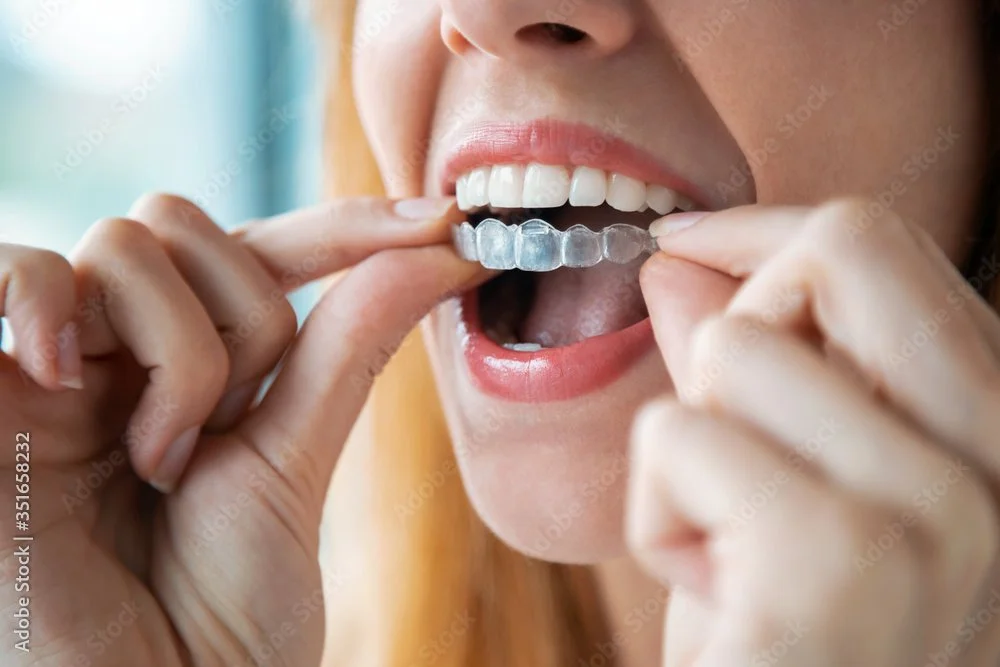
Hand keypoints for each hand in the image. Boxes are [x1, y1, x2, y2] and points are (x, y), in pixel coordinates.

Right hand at [0, 193, 481, 665]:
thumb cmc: (221, 614)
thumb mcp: (293, 463)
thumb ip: (347, 348)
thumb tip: (439, 248)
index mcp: (189, 368)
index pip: (262, 252)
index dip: (347, 227)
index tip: (446, 221)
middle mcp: (117, 353)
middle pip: (185, 225)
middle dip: (241, 321)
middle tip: (222, 437)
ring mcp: (48, 366)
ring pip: (126, 243)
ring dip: (177, 356)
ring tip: (159, 461)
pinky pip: (17, 270)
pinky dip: (49, 303)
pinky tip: (62, 379)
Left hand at [629, 199, 999, 665]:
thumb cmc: (770, 633)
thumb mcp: (768, 484)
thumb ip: (746, 364)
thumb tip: (679, 256)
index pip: (882, 246)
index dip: (764, 235)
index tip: (684, 244)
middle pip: (843, 248)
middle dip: (741, 323)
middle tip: (728, 436)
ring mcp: (945, 515)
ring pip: (735, 350)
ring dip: (691, 452)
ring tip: (732, 550)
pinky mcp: (842, 561)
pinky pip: (678, 435)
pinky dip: (657, 512)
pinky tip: (715, 594)